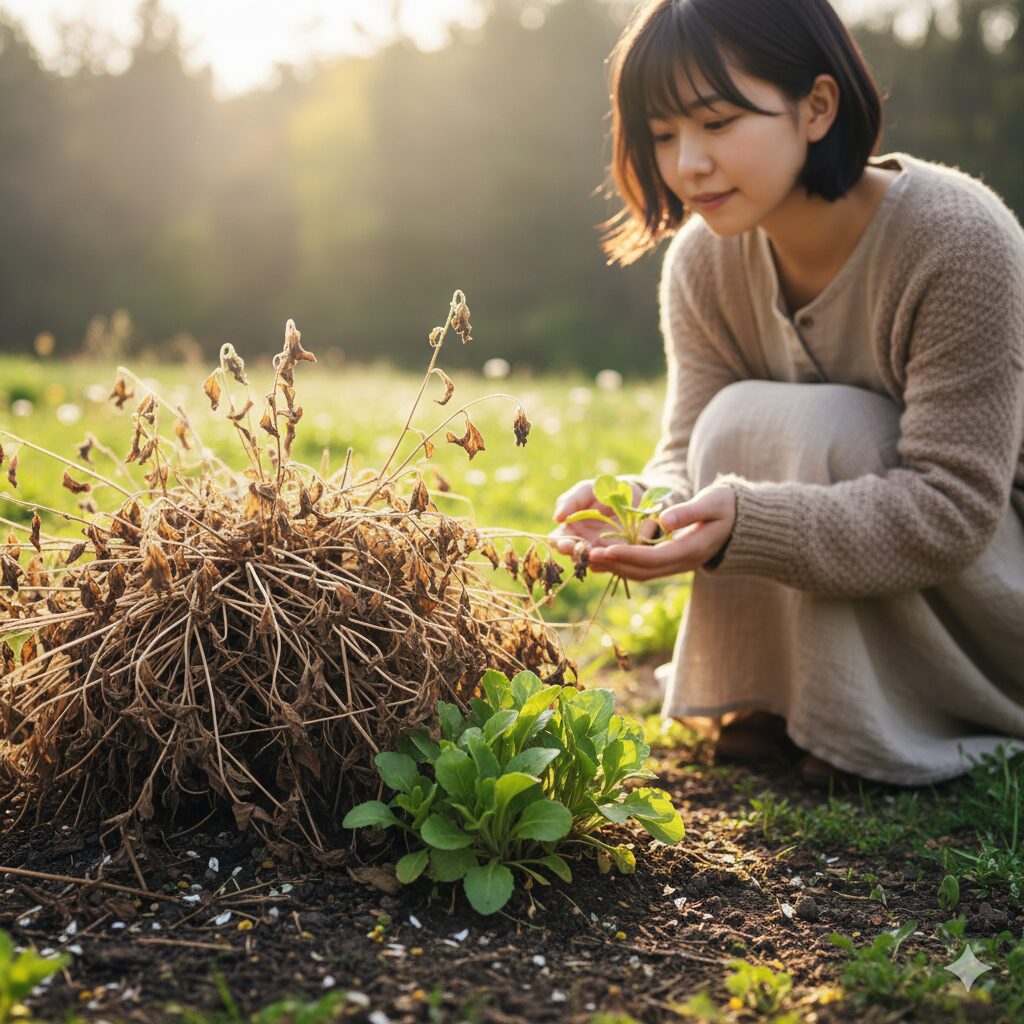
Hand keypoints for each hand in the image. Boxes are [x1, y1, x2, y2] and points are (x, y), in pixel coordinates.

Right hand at [548, 478, 658, 554]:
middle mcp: (583, 544)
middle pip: (573, 554)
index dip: (559, 543)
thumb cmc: (602, 491)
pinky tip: (608, 557)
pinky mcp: (619, 555)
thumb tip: (556, 518)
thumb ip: (569, 502)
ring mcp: (601, 552)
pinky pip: (611, 563)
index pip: (559, 540)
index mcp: (571, 530)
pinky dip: (608, 562)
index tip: (562, 542)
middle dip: (573, 553)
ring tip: (593, 554)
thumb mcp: (584, 491)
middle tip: (575, 550)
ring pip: (591, 562)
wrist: (631, 494)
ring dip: (591, 559)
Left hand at [583, 484, 736, 581]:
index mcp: (691, 549)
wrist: (742, 522)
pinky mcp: (672, 562)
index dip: (628, 555)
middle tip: (587, 555)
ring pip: (642, 573)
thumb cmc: (728, 506)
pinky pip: (644, 569)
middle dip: (615, 564)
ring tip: (589, 558)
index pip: (654, 558)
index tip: (605, 549)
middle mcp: (683, 562)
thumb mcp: (713, 503)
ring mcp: (678, 565)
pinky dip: (623, 565)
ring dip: (615, 568)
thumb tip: (664, 520)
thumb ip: (689, 511)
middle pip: (643, 571)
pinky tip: (605, 557)